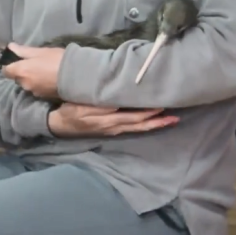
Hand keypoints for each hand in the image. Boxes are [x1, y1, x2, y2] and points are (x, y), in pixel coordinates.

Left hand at [1, 43, 64, 99]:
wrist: (76, 76)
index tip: (18, 62)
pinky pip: (36, 90)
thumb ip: (23, 51)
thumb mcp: (40, 51)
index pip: (6, 71)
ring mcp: (33, 92)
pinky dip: (39, 85)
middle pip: (17, 78)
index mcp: (21, 71)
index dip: (10, 66)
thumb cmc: (56, 60)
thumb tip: (11, 47)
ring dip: (31, 79)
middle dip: (22, 73)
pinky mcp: (43, 97)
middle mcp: (24, 83)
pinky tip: (48, 79)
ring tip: (43, 72)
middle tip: (34, 65)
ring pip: (27, 84)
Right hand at [47, 103, 179, 137]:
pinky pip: (131, 129)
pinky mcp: (111, 130)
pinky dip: (144, 125)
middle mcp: (114, 127)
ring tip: (169, 120)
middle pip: (140, 125)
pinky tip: (150, 122)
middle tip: (175, 117)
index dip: (150, 113)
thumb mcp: (83, 106)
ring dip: (154, 124)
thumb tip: (120, 103)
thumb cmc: (71, 111)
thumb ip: (101, 105)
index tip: (164, 105)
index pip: (135, 117)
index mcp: (109, 120)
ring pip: (138, 128)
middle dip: (158, 121)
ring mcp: (113, 130)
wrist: (60, 125)